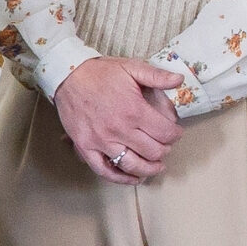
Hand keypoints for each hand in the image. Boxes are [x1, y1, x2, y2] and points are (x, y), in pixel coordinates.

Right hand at [52, 55, 184, 182]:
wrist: (67, 75)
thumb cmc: (99, 72)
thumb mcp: (131, 67)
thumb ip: (157, 75)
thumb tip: (179, 80)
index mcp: (134, 110)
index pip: (165, 133)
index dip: (175, 135)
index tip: (175, 133)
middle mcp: (119, 129)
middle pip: (153, 151)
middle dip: (165, 150)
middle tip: (166, 146)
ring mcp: (101, 141)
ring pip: (132, 165)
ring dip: (149, 169)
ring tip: (156, 166)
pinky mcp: (86, 147)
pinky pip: (104, 170)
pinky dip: (121, 179)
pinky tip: (133, 178)